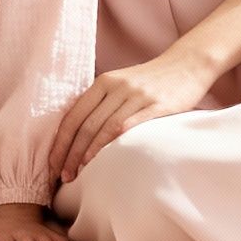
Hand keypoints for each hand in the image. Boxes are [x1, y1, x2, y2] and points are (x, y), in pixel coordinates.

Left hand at [49, 53, 216, 183]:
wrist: (187, 64)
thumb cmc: (152, 80)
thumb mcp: (122, 83)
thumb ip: (102, 102)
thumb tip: (78, 134)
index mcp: (104, 81)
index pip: (73, 116)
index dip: (59, 142)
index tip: (52, 164)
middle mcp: (116, 87)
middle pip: (84, 125)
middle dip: (68, 154)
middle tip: (62, 176)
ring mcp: (136, 95)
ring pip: (102, 128)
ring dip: (84, 155)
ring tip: (76, 175)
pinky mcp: (156, 106)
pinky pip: (127, 126)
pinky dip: (108, 145)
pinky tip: (99, 161)